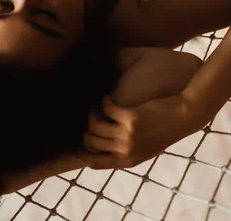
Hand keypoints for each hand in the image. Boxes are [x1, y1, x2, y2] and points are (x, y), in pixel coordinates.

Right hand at [78, 95, 199, 169]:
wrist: (182, 118)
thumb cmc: (163, 131)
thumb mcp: (144, 149)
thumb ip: (125, 151)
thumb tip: (102, 146)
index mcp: (127, 161)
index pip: (95, 163)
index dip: (82, 153)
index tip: (78, 142)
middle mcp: (125, 151)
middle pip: (91, 141)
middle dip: (86, 128)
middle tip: (90, 117)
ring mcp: (127, 135)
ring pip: (94, 125)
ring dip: (92, 113)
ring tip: (96, 105)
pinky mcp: (130, 118)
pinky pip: (107, 108)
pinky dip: (105, 101)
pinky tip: (108, 97)